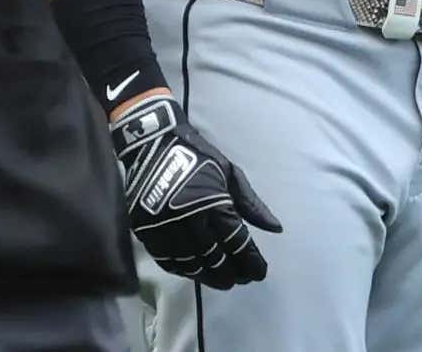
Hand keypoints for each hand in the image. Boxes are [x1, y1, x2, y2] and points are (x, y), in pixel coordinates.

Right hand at [110, 95, 281, 287]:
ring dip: (208, 276)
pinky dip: (183, 270)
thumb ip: (251, 203)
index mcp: (213, 202)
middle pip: (214, 258)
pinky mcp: (145, 230)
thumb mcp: (229, 172)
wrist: (152, 141)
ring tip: (221, 280)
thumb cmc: (196, 155)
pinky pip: (167, 260)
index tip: (259, 272)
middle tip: (241, 279)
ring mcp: (164, 227)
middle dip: (231, 273)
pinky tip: (195, 271)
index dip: (250, 261)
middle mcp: (189, 219)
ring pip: (190, 264)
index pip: (237, 243)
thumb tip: (276, 229)